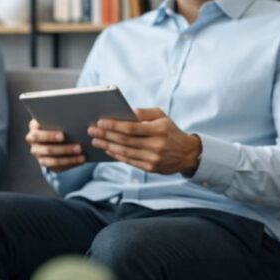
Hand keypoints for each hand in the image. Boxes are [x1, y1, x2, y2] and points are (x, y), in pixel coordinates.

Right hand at [25, 118, 85, 171]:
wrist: (53, 133)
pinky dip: (70, 164)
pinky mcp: (46, 163)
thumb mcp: (55, 118)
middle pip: (47, 150)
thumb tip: (74, 120)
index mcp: (33, 129)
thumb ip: (60, 119)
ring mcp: (38, 155)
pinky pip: (57, 167)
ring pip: (52, 161)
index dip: (50, 136)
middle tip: (79, 147)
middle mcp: (33, 143)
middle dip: (64, 149)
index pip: (37, 135)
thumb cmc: (56, 121)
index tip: (63, 136)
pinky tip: (80, 160)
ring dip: (68, 159)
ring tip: (82, 156)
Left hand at [87, 107, 201, 174]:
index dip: (114, 125)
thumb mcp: (161, 117)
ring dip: (107, 146)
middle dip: (106, 135)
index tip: (100, 122)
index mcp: (159, 130)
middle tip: (91, 130)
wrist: (188, 153)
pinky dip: (116, 155)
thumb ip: (144, 113)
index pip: (131, 128)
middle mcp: (156, 145)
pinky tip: (107, 149)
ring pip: (125, 152)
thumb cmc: (170, 131)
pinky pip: (129, 161)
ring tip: (95, 140)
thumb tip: (125, 112)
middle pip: (125, 140)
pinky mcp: (150, 168)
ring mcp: (153, 158)